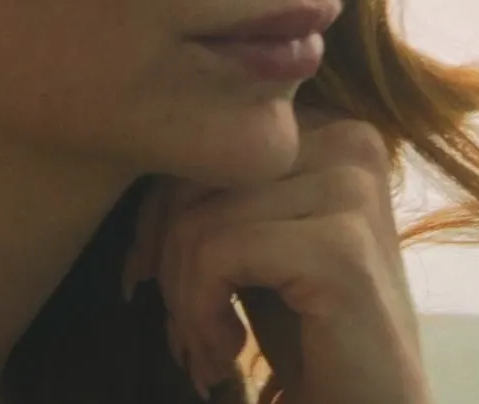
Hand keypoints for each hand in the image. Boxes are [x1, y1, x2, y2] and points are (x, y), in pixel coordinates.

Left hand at [125, 111, 428, 402]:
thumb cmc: (306, 329)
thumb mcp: (253, 241)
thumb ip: (210, 191)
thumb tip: (128, 162)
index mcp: (330, 127)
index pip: (200, 144)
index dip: (159, 217)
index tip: (162, 283)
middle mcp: (350, 141)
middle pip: (192, 176)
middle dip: (167, 261)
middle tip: (188, 331)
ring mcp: (351, 189)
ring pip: (196, 221)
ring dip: (184, 302)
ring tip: (209, 348)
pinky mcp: (341, 245)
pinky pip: (216, 255)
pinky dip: (201, 314)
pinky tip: (228, 351)